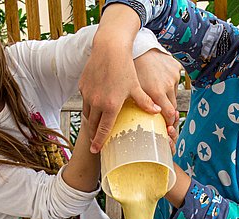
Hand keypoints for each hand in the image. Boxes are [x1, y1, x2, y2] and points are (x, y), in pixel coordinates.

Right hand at [79, 7, 159, 153]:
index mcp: (111, 106)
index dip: (99, 142)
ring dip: (90, 122)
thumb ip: (144, 102)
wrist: (109, 49)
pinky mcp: (82, 86)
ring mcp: (87, 94)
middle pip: (92, 125)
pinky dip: (88, 107)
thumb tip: (157, 112)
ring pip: (87, 114)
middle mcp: (96, 102)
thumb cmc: (124, 67)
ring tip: (94, 128)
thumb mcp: (135, 86)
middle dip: (93, 136)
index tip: (95, 150)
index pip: (103, 130)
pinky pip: (84, 101)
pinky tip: (94, 106)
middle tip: (94, 144)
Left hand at [134, 48, 181, 129]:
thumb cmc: (131, 69)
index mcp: (157, 92)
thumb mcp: (134, 90)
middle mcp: (168, 84)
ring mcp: (173, 75)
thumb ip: (143, 106)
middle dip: (168, 110)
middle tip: (160, 111)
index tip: (167, 126)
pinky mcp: (176, 67)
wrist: (137, 47)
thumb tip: (148, 120)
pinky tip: (160, 79)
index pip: (169, 114)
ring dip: (168, 96)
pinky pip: (175, 81)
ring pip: (174, 93)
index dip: (169, 122)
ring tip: (157, 90)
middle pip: (173, 105)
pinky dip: (169, 83)